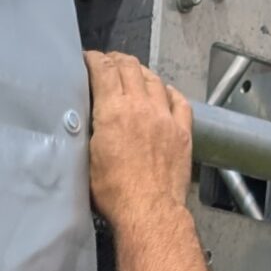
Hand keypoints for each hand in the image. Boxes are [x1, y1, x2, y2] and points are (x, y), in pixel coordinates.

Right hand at [83, 51, 192, 234]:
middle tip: (109, 63)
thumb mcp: (88, 160)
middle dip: (117, 60)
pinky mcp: (182, 132)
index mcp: (114, 110)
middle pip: (130, 67)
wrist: (149, 212)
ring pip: (155, 80)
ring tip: (134, 75)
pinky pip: (179, 101)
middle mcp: (141, 106)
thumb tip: (88, 118)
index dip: (94, 59)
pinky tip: (164, 93)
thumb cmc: (114, 193)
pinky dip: (169, 92)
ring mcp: (165, 117)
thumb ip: (90, 131)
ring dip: (142, 73)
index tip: (88, 59)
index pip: (104, 70)